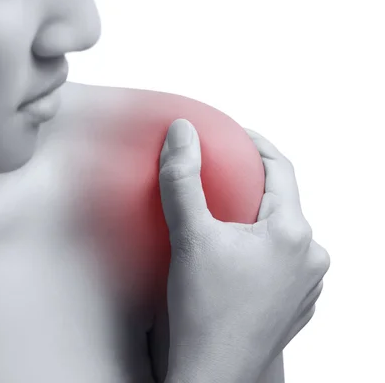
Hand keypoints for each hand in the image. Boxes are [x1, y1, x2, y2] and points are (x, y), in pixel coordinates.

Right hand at [158, 119, 329, 382]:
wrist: (213, 372)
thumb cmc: (205, 310)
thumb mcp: (189, 236)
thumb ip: (183, 179)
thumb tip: (182, 133)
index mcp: (293, 233)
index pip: (282, 169)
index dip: (258, 145)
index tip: (238, 135)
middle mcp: (310, 258)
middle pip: (283, 203)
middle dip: (253, 186)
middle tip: (224, 177)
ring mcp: (306, 285)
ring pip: (282, 234)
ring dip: (256, 220)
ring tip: (225, 219)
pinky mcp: (295, 305)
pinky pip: (281, 262)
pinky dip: (260, 249)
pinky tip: (233, 257)